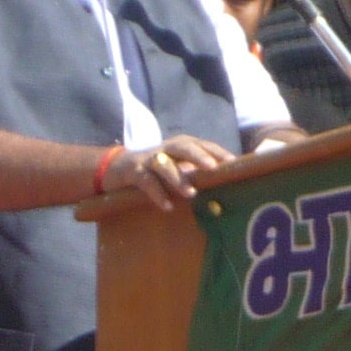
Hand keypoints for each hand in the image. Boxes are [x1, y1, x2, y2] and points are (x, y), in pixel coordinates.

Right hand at [116, 134, 232, 211]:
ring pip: (164, 165)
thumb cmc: (156, 170)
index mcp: (180, 146)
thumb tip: (224, 184)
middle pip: (183, 147)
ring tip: (191, 194)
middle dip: (198, 156)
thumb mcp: (177, 167)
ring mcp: (149, 159)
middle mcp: (166, 149)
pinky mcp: (134, 172)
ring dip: (177, 178)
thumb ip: (196, 172)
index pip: (202, 144)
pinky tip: (167, 206)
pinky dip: (157, 194)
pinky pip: (146, 182)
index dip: (217, 151)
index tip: (233, 162)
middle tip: (212, 168)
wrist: (118, 167)